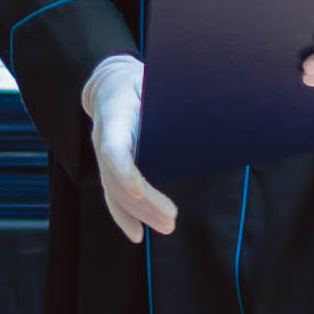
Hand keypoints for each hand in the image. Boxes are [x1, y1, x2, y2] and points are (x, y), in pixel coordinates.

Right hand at [82, 55, 176, 242]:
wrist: (110, 84)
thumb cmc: (143, 80)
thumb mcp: (156, 79)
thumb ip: (176, 93)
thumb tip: (212, 104)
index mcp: (115, 113)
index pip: (112, 147)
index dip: (122, 170)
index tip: (139, 190)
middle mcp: (102, 135)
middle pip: (115, 178)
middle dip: (142, 202)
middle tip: (171, 219)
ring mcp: (101, 153)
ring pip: (114, 190)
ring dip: (139, 212)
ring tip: (168, 226)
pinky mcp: (107, 167)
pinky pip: (111, 195)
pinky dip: (123, 216)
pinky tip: (137, 235)